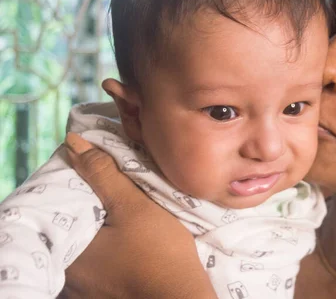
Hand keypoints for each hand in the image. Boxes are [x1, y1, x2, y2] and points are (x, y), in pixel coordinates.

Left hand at [60, 133, 215, 298]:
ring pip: (91, 238)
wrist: (184, 298)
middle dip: (93, 199)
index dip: (78, 178)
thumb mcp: (132, 206)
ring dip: (105, 220)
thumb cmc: (159, 253)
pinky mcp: (105, 290)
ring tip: (125, 199)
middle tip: (115, 179)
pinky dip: (113, 239)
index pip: (61, 202)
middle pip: (76, 221)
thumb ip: (102, 174)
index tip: (96, 164)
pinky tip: (132, 230)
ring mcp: (87, 285)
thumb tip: (74, 142)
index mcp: (68, 251)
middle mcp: (70, 272)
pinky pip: (102, 256)